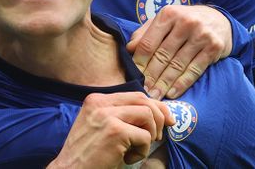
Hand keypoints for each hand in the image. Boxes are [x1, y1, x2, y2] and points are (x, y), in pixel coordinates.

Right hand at [47, 92, 173, 168]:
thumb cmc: (87, 155)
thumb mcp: (99, 127)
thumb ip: (119, 115)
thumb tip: (154, 112)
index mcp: (97, 100)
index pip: (135, 95)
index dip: (156, 106)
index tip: (167, 120)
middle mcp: (101, 103)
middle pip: (144, 100)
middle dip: (159, 117)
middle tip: (158, 136)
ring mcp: (107, 116)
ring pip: (148, 115)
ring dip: (150, 136)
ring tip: (137, 150)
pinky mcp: (115, 132)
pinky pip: (145, 137)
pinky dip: (142, 152)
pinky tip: (127, 159)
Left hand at [126, 4, 232, 99]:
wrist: (219, 19)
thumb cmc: (184, 22)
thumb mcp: (164, 21)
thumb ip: (146, 33)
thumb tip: (129, 49)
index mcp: (168, 14)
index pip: (149, 42)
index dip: (139, 61)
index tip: (133, 76)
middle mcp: (185, 22)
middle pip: (163, 55)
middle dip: (151, 76)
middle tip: (143, 91)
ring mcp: (201, 35)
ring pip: (178, 65)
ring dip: (164, 84)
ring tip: (155, 96)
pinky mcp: (214, 47)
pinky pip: (194, 70)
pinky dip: (182, 83)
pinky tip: (172, 93)